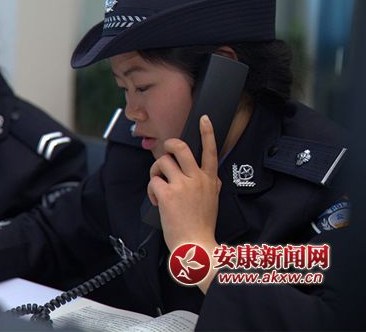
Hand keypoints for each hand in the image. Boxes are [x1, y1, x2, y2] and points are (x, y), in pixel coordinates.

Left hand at [147, 115, 220, 251]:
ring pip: (162, 162)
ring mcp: (182, 185)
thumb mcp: (213, 201)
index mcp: (210, 180)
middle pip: (180, 148)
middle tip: (166, 153)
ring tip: (159, 185)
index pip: (211, 151)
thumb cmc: (201, 226)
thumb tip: (211, 176)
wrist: (195, 246)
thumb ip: (211, 185)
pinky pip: (153, 181)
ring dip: (156, 172)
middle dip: (169, 145)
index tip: (204, 119)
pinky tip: (157, 201)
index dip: (207, 132)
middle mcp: (197, 179)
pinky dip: (152, 190)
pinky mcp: (167, 194)